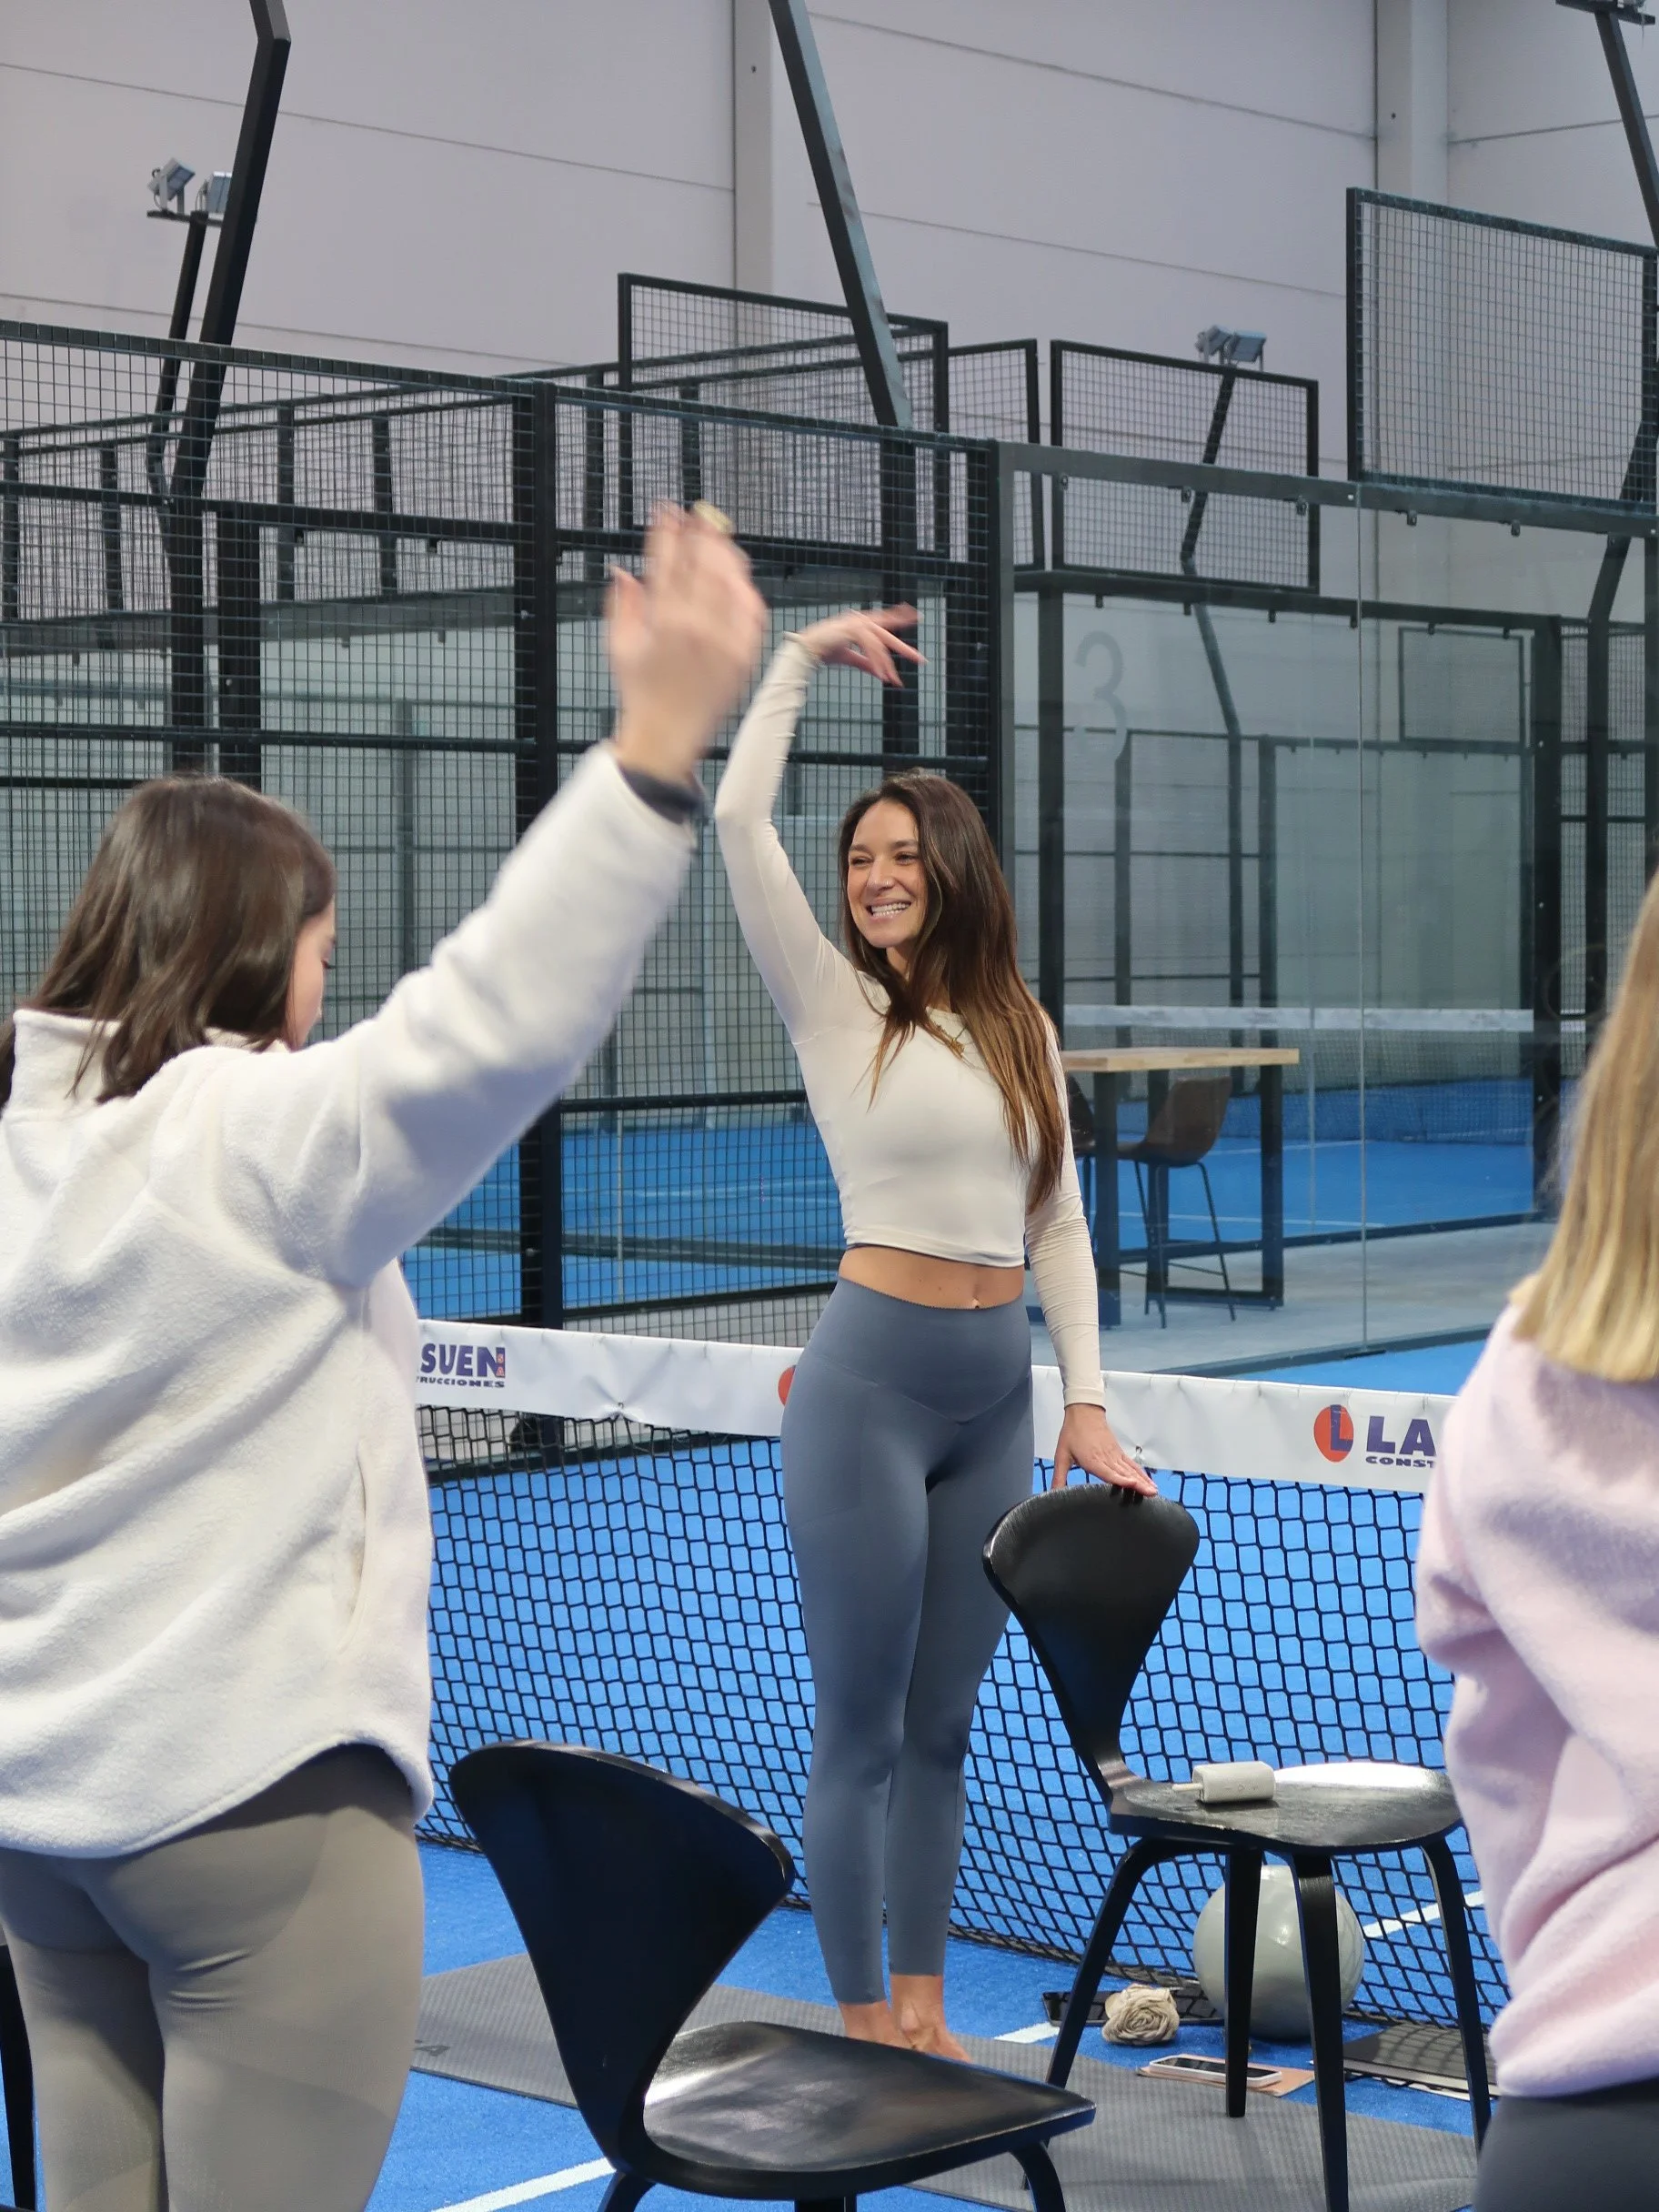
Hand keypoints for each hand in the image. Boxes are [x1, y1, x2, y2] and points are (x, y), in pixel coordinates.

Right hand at [608, 506, 767, 784]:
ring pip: (731, 582)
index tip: (667, 511)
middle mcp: (696, 627)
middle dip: (700, 533)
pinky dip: (746, 589)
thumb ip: (622, 603)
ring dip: (725, 554)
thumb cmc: (641, 693)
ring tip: (719, 538)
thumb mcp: (619, 646)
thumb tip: (623, 570)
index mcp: (663, 621)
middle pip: (703, 563)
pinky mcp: (744, 655)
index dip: (667, 531)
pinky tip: (739, 578)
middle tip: (699, 515)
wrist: (667, 737)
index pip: (667, 561)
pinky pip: (752, 612)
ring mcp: (724, 641)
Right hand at [794, 605, 924, 686]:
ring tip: (893, 681)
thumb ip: (867, 663)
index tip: (914, 615)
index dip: (899, 617)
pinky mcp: (852, 631)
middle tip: (920, 660)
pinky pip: (871, 649)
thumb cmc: (826, 650)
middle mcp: (861, 620)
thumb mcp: (851, 657)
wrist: (807, 649)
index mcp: (861, 622)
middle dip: (904, 649)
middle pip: (887, 635)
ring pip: (880, 647)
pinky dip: (877, 664)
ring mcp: (856, 623)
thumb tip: (883, 673)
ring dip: (886, 666)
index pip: (885, 620)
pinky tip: (882, 675)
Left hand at [1051, 1404, 1155, 1495]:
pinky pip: (1132, 1464)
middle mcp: (1106, 1458)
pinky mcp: (1118, 1452)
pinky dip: (1141, 1473)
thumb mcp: (1061, 1455)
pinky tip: (1148, 1481)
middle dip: (1138, 1484)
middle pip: (1124, 1473)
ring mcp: (1114, 1455)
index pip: (1108, 1472)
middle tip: (1151, 1494)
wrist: (1083, 1412)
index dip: (1120, 1479)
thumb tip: (1052, 1492)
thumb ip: (1059, 1476)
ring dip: (1143, 1480)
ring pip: (1131, 1469)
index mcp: (1092, 1460)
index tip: (1132, 1485)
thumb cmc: (1073, 1432)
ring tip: (1153, 1491)